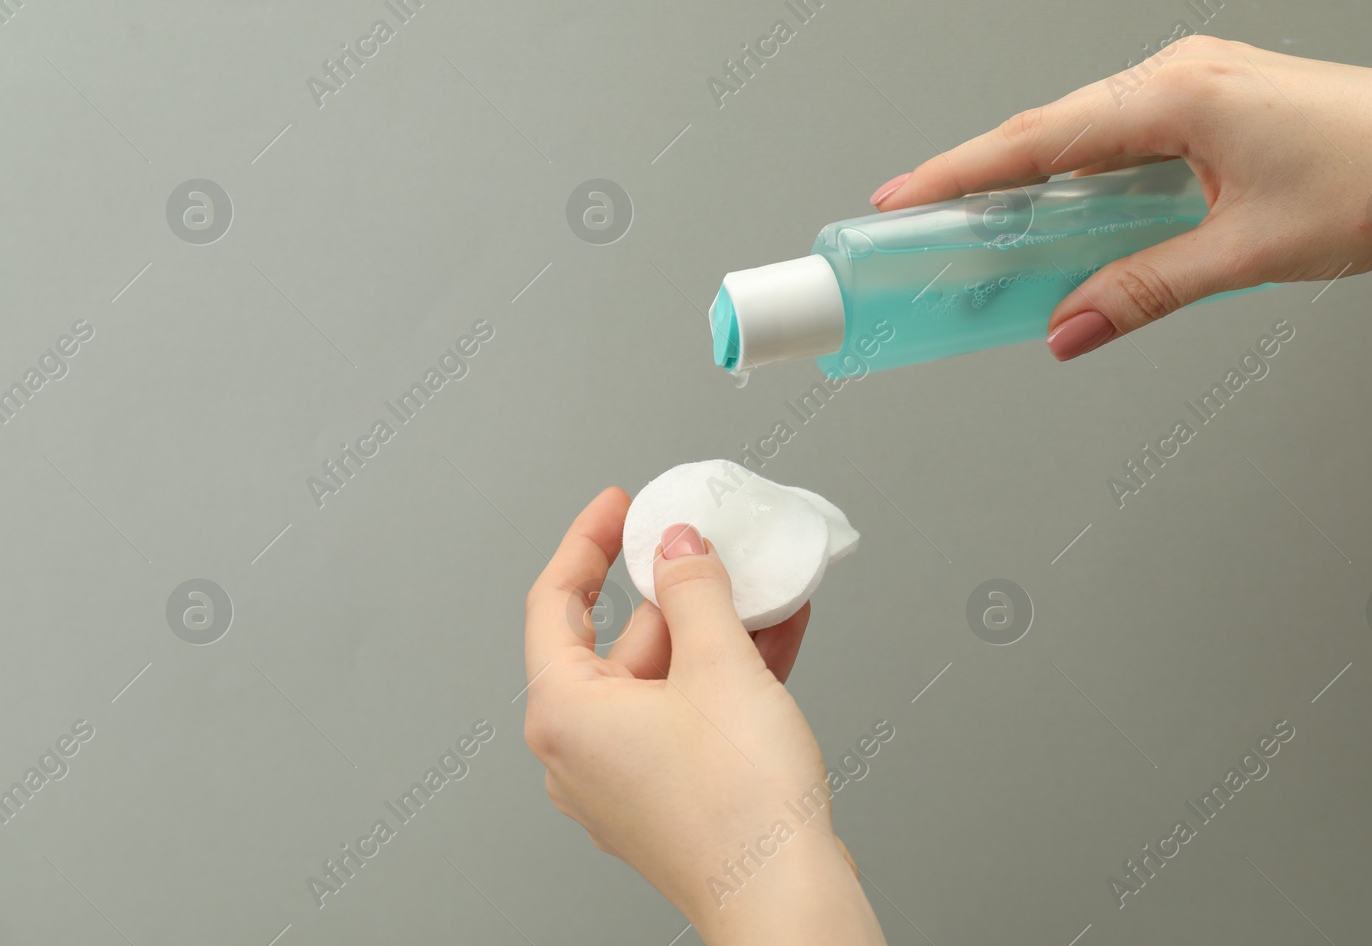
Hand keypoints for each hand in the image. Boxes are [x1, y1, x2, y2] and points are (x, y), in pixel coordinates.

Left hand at [523, 487, 884, 944]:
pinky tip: (773, 635)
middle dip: (674, 590)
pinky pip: (686, 712)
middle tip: (712, 546)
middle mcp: (579, 750)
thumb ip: (694, 590)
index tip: (620, 506)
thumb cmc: (739, 805)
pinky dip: (723, 674)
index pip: (555, 601)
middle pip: (617, 640)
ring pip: (661, 677)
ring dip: (712, 630)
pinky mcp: (665, 795)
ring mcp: (622, 777)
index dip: (588, 542)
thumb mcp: (721, 665)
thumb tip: (679, 548)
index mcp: (565, 713)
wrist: (783, 897)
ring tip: (761, 588)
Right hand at [870, 35, 1371, 358]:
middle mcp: (1182, 73)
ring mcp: (1202, 80)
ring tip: (981, 227)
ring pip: (1089, 131)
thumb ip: (1145, 290)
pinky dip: (1089, 173)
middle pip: (1052, 129)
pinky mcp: (1221, 99)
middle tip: (920, 223)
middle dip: (982, 179)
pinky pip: (1128, 134)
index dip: (961, 173)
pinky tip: (1070, 209)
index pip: (1040, 139)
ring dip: (1036, 179)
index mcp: (1179, 94)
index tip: (901, 198)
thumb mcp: (1246, 253)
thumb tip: (1068, 327)